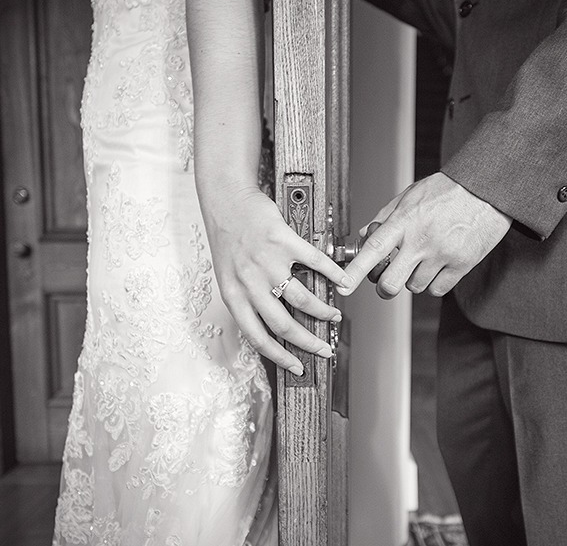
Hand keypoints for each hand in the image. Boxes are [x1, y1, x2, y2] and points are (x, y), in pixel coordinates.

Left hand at [201, 186, 352, 375]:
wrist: (225, 200)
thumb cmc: (227, 238)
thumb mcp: (227, 276)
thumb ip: (246, 298)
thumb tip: (269, 323)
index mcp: (233, 296)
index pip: (257, 337)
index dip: (279, 356)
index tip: (297, 367)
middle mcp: (249, 283)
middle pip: (283, 325)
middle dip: (309, 342)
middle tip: (324, 348)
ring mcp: (267, 262)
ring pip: (301, 299)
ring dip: (322, 312)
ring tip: (333, 314)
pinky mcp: (283, 240)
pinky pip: (315, 263)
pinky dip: (332, 274)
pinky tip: (341, 281)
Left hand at [344, 172, 511, 298]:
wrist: (488, 188)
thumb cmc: (449, 189)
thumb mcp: (410, 195)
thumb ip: (385, 216)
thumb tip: (365, 234)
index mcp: (405, 221)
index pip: (373, 249)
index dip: (355, 270)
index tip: (343, 284)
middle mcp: (421, 240)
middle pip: (390, 283)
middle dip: (383, 286)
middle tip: (386, 278)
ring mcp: (442, 254)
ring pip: (413, 287)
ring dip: (411, 280)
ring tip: (421, 261)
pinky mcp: (462, 265)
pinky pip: (437, 290)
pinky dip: (433, 284)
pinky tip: (435, 268)